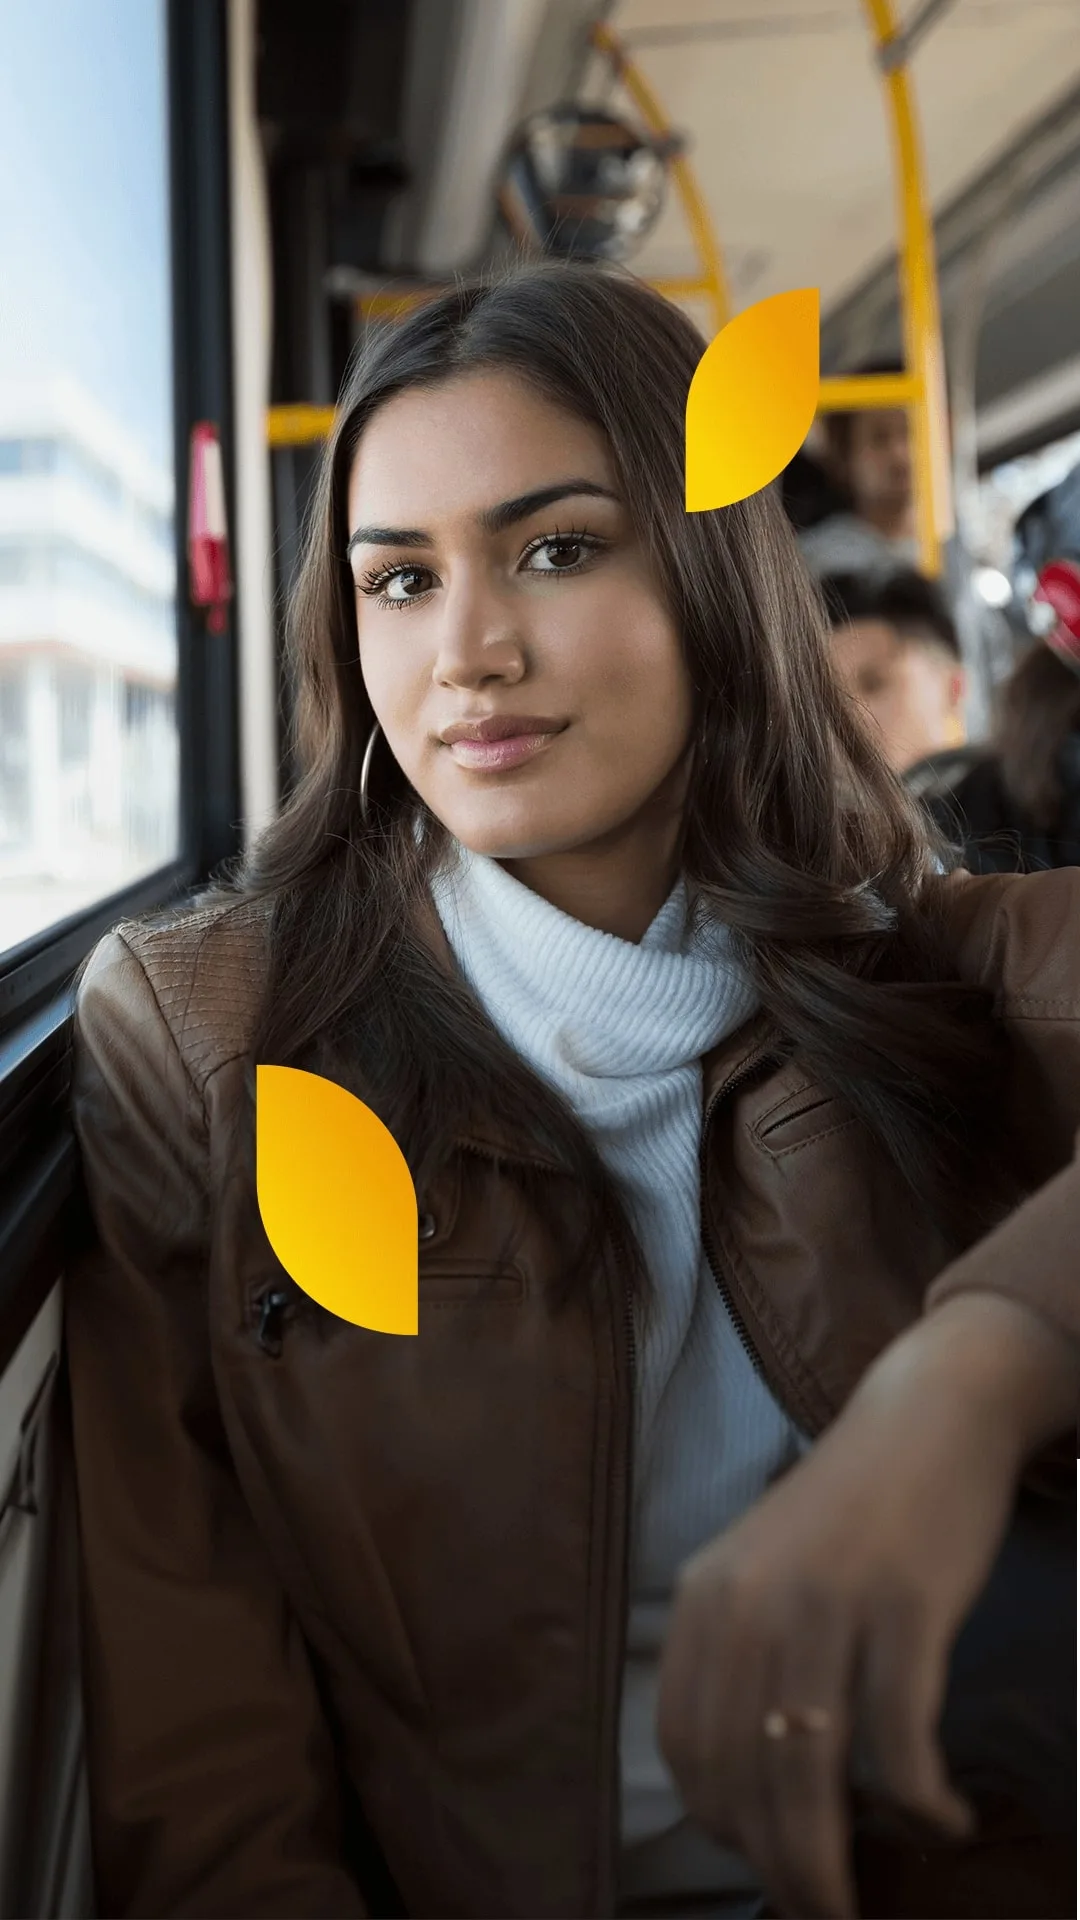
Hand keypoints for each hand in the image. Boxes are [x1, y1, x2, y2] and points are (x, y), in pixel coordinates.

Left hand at [656, 1293, 1077, 1919]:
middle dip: (779, 1867)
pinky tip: (945, 1820)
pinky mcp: (903, 1605)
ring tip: (857, 1902)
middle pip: (744, 1776)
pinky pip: (900, 1740)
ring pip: (809, 1774)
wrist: (929, 1416)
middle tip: (819, 1911)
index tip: (763, 1862)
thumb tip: (750, 1793)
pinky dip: (921, 1804)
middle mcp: (750, 1601)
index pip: (687, 1749)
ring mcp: (825, 1601)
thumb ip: (745, 1659)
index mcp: (705, 1597)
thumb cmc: (852, 1510)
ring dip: (831, 1862)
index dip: (721, 1826)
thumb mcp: (766, 1571)